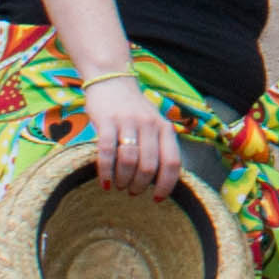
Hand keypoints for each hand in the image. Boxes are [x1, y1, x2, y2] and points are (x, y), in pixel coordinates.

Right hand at [79, 73, 182, 195]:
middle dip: (140, 185)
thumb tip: (159, 182)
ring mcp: (128, 122)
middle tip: (131, 191)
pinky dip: (106, 171)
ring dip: (123, 180)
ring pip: (129, 161)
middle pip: (149, 166)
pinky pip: (107, 151)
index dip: (166, 185)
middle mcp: (150, 124)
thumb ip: (159, 146)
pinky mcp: (107, 121)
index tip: (157, 198)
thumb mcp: (154, 124)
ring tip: (118, 185)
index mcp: (165, 128)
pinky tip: (105, 182)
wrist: (112, 80)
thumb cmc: (134, 110)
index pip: (172, 162)